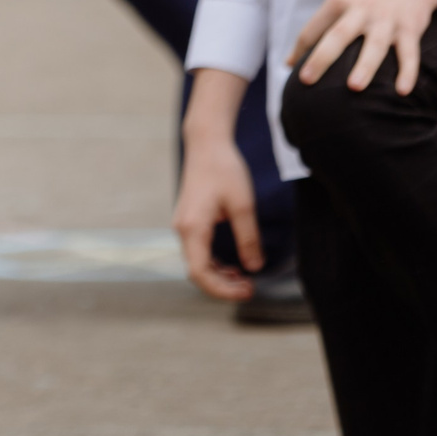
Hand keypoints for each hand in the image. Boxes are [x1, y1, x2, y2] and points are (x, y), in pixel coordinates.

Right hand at [173, 69, 261, 300]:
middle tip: (250, 288)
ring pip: (197, 262)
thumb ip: (248, 239)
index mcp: (192, 228)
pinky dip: (213, 263)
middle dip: (222, 285)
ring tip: (244, 279)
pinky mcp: (189, 220)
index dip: (222, 289)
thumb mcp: (243, 206)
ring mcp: (184, 225)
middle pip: (196, 271)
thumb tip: (254, 266)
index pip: (200, 272)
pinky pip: (198, 250)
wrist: (207, 145)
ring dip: (218, 275)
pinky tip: (232, 264)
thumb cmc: (224, 170)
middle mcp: (183, 229)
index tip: (247, 290)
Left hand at [289, 0, 436, 94]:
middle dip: (321, 58)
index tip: (291, 70)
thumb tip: (290, 61)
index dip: (300, 49)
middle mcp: (361, 10)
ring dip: (365, 67)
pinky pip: (409, 53)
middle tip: (306, 80)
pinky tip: (402, 91)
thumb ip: (320, 27)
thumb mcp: (342, 0)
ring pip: (375, 45)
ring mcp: (386, 19)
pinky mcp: (410, 28)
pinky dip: (408, 72)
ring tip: (354, 87)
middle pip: (338, 35)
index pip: (313, 28)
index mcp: (338, 2)